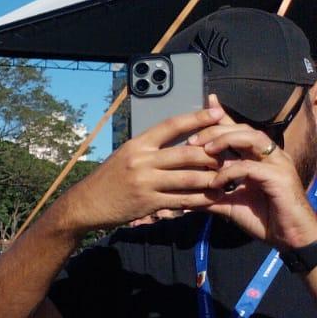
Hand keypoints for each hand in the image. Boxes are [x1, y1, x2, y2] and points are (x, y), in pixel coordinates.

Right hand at [53, 106, 222, 233]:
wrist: (86, 204)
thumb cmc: (109, 178)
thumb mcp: (126, 155)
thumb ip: (151, 148)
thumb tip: (179, 139)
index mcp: (137, 144)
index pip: (171, 125)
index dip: (197, 118)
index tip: (218, 113)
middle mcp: (142, 160)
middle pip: (187, 153)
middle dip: (213, 154)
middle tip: (230, 155)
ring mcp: (146, 182)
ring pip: (190, 178)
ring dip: (213, 179)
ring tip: (228, 179)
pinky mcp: (149, 203)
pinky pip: (183, 200)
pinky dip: (202, 199)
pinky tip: (213, 198)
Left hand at [190, 95, 316, 251]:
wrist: (289, 238)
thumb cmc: (263, 219)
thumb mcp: (229, 204)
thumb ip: (209, 196)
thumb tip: (184, 198)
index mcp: (259, 157)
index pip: (239, 130)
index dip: (222, 117)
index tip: (205, 104)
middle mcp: (270, 155)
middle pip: (243, 128)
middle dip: (216, 129)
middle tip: (192, 140)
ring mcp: (277, 164)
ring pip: (251, 138)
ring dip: (225, 141)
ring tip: (204, 150)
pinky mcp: (280, 177)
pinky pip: (250, 167)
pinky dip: (230, 171)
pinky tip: (215, 182)